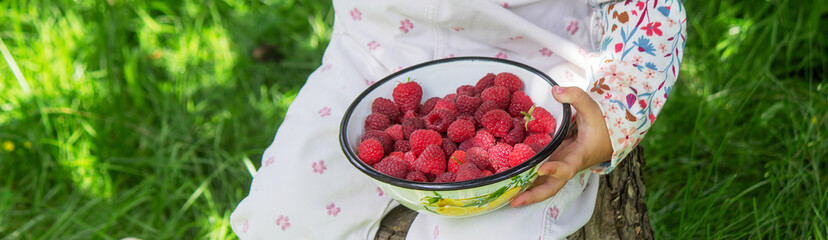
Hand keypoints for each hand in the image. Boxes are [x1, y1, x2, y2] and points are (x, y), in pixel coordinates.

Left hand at [510, 86, 612, 206]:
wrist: (607, 136)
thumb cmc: (600, 124)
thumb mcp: (592, 107)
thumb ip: (576, 96)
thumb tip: (555, 90)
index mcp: (578, 156)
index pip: (567, 168)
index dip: (555, 170)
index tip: (540, 168)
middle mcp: (566, 165)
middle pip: (551, 186)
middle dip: (534, 195)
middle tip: (514, 201)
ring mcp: (558, 166)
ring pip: (542, 184)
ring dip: (525, 192)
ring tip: (504, 197)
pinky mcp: (552, 163)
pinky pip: (537, 174)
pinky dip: (524, 179)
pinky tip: (506, 179)